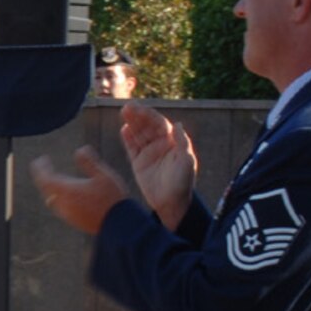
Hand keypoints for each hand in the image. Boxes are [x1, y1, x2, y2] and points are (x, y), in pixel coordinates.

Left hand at [30, 147, 129, 234]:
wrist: (119, 225)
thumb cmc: (112, 198)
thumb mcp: (103, 175)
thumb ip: (89, 162)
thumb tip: (80, 149)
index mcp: (67, 191)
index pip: (45, 178)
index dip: (41, 168)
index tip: (40, 159)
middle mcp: (63, 204)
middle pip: (46, 189)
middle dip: (44, 176)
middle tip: (44, 166)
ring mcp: (67, 214)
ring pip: (52, 199)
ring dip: (51, 188)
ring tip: (54, 179)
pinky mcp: (73, 221)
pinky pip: (60, 207)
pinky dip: (58, 197)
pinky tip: (66, 195)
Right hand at [119, 102, 197, 230]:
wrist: (171, 203)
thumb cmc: (182, 183)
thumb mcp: (187, 162)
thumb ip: (182, 142)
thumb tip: (177, 124)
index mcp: (173, 142)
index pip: (160, 124)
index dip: (150, 115)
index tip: (140, 108)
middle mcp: (160, 145)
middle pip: (147, 127)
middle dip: (138, 116)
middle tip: (127, 107)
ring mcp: (149, 154)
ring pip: (138, 135)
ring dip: (131, 123)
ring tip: (123, 113)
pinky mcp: (139, 163)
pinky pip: (132, 148)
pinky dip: (127, 139)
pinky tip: (124, 130)